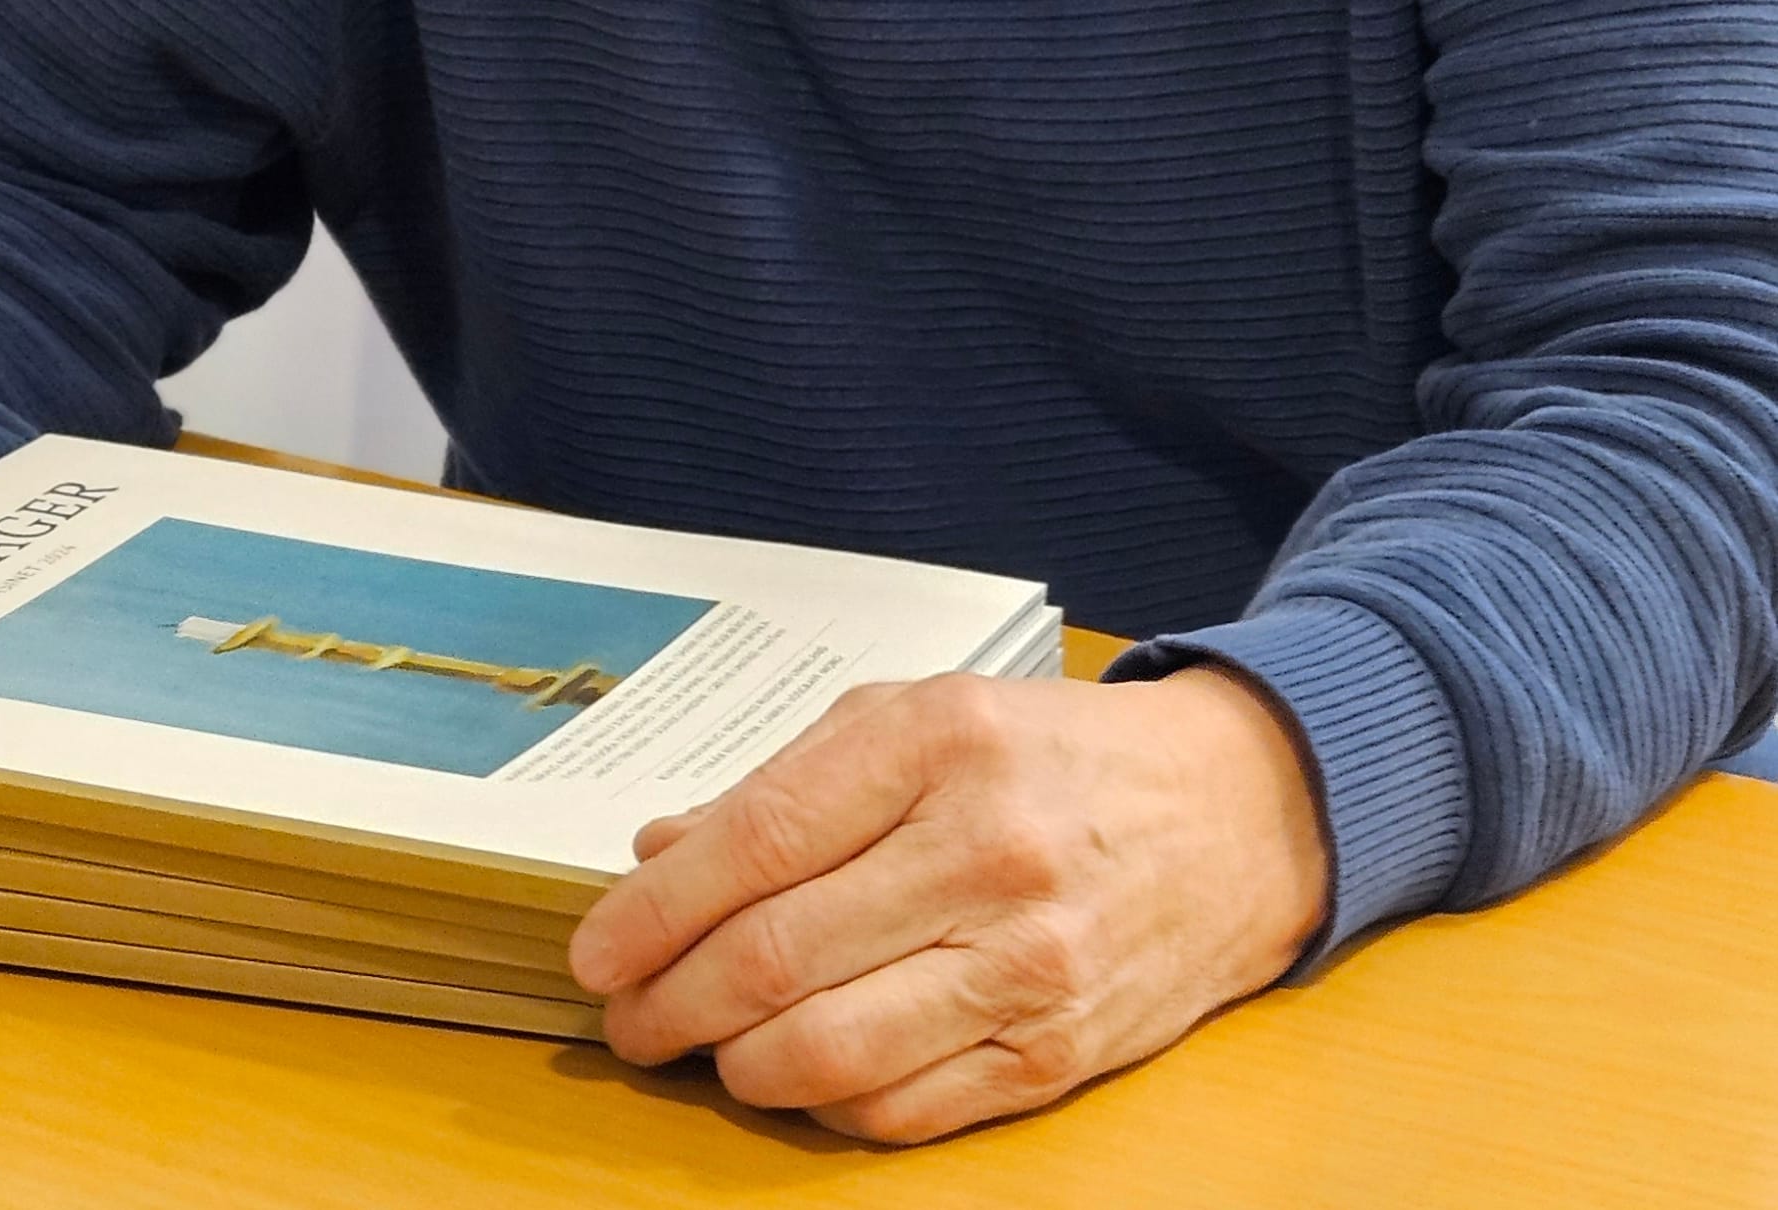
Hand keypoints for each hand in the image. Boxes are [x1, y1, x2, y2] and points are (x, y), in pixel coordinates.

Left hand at [569, 665, 1329, 1145]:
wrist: (1232, 815)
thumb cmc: (1048, 756)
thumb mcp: (918, 720)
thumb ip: (789, 785)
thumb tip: (659, 854)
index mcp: (938, 741)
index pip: (759, 840)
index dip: (654, 909)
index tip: (595, 948)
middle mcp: (983, 849)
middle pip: (776, 955)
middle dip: (670, 999)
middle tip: (625, 1016)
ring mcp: (1026, 961)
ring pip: (827, 1049)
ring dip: (732, 1064)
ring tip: (698, 1048)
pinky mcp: (1055, 1053)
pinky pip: (902, 1108)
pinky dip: (823, 1105)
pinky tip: (792, 1074)